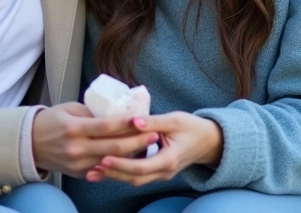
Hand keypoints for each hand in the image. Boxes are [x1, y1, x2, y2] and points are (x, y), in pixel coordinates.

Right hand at [32, 103, 157, 177]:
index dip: (126, 123)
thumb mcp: (69, 109)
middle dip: (137, 141)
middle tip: (154, 134)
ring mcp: (78, 164)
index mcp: (74, 128)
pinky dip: (119, 163)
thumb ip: (93, 114)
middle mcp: (77, 148)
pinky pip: (104, 169)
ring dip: (132, 154)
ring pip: (113, 160)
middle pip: (114, 147)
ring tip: (148, 145)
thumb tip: (118, 115)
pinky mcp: (80, 174)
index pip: (106, 126)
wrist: (29, 144)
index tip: (142, 118)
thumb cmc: (51, 121)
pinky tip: (132, 156)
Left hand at [86, 112, 222, 186]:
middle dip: (113, 174)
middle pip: (135, 178)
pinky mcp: (157, 172)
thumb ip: (153, 121)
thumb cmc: (191, 127)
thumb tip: (133, 121)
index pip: (142, 167)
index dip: (122, 164)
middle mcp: (165, 172)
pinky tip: (106, 167)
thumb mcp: (174, 120)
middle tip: (92, 167)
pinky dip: (121, 173)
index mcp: (169, 159)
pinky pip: (137, 176)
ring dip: (114, 176)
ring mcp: (161, 174)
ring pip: (134, 180)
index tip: (104, 157)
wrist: (208, 142)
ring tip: (93, 170)